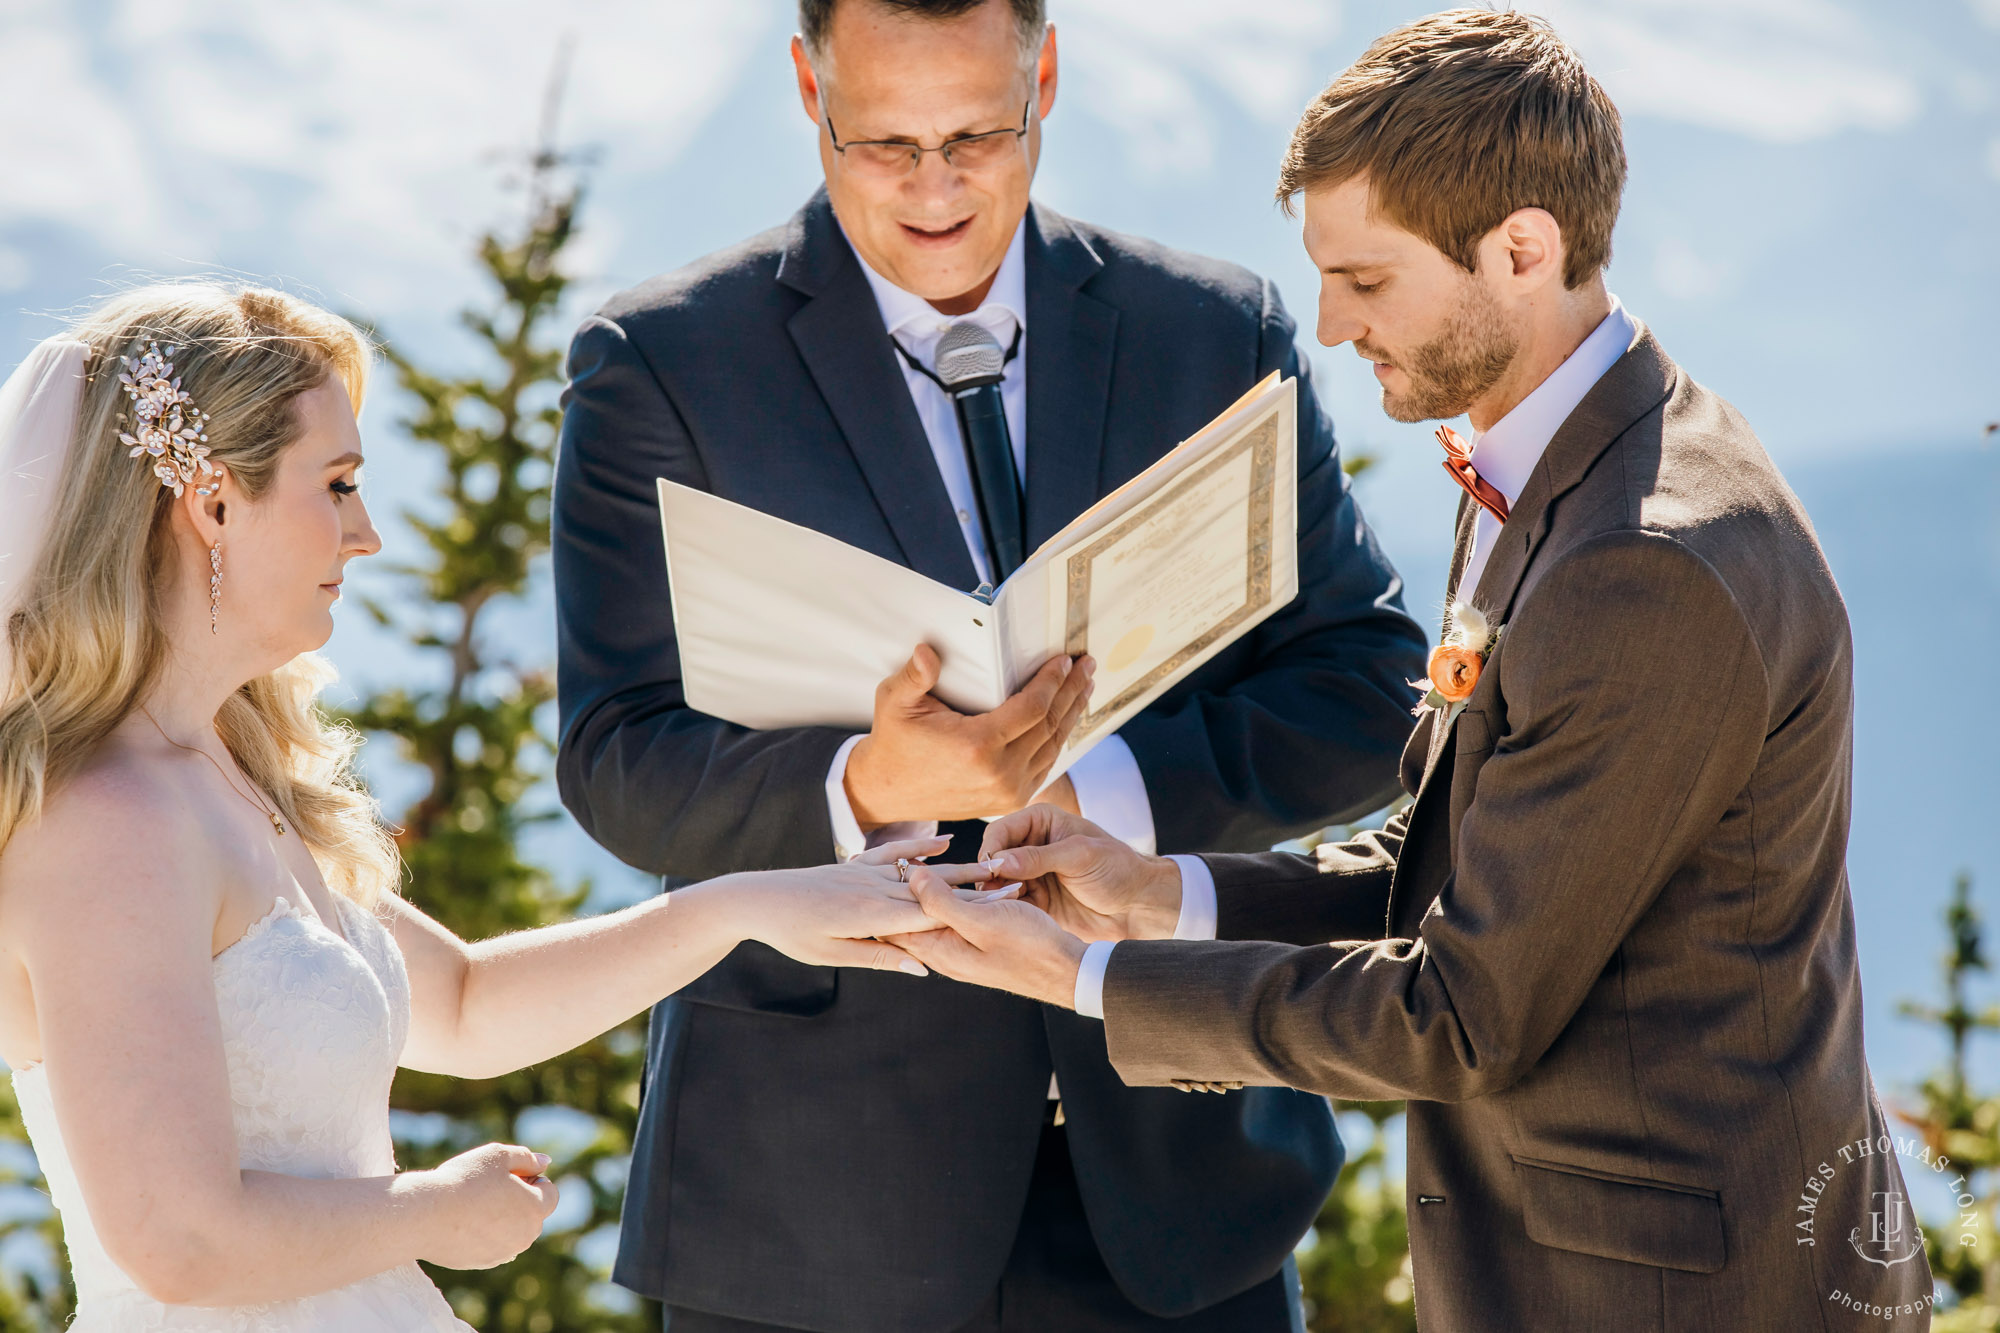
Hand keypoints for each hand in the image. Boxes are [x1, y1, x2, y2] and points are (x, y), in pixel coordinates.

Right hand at [417, 1143, 559, 1269]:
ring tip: (474, 1203)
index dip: (532, 1178)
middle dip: (519, 1199)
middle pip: (532, 1214)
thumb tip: (545, 1162)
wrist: (425, 1216)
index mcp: (535, 1209)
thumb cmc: (464, 1180)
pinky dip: (484, 1233)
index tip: (508, 1173)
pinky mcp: (483, 1263)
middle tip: (489, 1186)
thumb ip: (526, 1158)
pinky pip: (492, 1244)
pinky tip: (463, 1221)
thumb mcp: (498, 1156)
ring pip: (512, 1231)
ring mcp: (504, 1252)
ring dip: (502, 1218)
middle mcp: (526, 1236)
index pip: (550, 1193)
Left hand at [729, 837, 995, 975]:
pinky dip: (920, 846)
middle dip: (976, 887)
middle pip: (935, 889)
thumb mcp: (833, 954)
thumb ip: (880, 957)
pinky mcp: (856, 865)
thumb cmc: (791, 934)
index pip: (933, 912)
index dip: (972, 908)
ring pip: (921, 871)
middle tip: (1014, 883)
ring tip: (993, 866)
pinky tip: (945, 841)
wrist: (756, 899)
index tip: (1007, 905)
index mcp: (872, 915)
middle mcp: (874, 888)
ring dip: (958, 869)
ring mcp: (866, 872)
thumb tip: (922, 967)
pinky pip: (895, 853)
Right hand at [845, 646, 1095, 827]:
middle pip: (1051, 726)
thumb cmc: (894, 743)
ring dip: (1071, 714)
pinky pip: (1044, 765)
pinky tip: (1064, 717)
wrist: (887, 792)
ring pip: (1054, 747)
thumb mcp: (894, 702)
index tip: (1065, 660)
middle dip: (1072, 691)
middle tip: (1086, 665)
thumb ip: (913, 676)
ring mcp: (1008, 792)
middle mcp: (999, 774)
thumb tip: (927, 651)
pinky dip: (1057, 739)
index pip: (1033, 708)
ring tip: (1083, 686)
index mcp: (976, 747)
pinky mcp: (1009, 800)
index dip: (1053, 682)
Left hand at [888, 867, 1087, 1007]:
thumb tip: (911, 877)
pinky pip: (953, 915)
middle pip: (908, 920)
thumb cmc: (1030, 947)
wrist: (1067, 969)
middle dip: (896, 891)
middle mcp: (946, 953)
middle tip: (882, 859)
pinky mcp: (979, 939)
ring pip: (932, 915)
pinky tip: (949, 878)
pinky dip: (948, 894)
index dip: (880, 897)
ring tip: (910, 860)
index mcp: (940, 951)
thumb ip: (943, 903)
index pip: (893, 926)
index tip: (866, 870)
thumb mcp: (983, 922)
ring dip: (924, 889)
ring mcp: (962, 947)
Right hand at [979, 805, 1183, 941]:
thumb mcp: (1080, 856)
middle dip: (990, 877)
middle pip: (993, 859)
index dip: (991, 851)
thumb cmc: (1118, 869)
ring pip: (996, 885)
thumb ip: (1039, 857)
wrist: (1140, 905)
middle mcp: (1030, 846)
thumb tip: (999, 861)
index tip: (991, 871)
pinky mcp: (1035, 901)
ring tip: (1008, 907)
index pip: (1000, 832)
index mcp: (1040, 822)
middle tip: (996, 894)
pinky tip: (1014, 919)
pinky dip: (1007, 912)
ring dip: (997, 897)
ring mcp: (1031, 875)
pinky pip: (1009, 905)